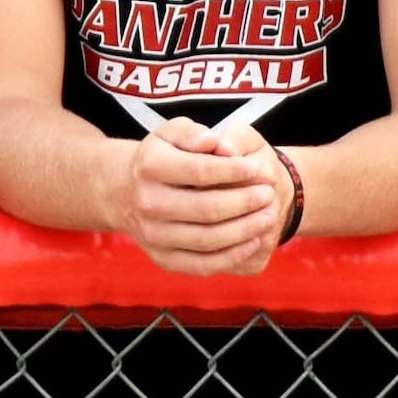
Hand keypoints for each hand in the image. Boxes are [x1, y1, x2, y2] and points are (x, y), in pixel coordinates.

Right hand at [123, 117, 289, 275]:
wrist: (127, 192)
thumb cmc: (163, 157)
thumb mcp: (172, 134)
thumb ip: (195, 133)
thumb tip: (221, 144)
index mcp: (149, 167)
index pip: (198, 171)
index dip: (232, 170)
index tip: (256, 168)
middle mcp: (147, 203)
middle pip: (205, 208)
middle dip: (244, 202)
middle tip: (269, 195)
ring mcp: (153, 235)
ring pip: (207, 239)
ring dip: (245, 230)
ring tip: (269, 217)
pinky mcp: (163, 258)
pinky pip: (202, 264)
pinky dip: (232, 256)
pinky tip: (254, 241)